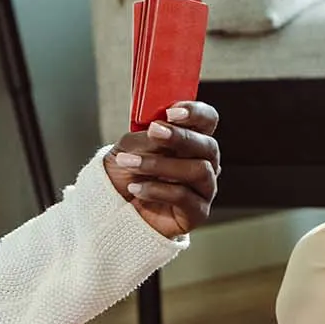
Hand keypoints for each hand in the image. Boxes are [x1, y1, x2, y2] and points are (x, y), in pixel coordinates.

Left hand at [106, 101, 220, 237]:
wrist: (115, 208)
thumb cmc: (126, 173)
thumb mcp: (129, 146)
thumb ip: (147, 136)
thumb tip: (159, 128)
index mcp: (192, 139)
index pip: (207, 120)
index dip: (196, 112)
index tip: (172, 111)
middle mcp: (205, 162)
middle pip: (209, 145)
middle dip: (180, 136)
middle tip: (154, 131)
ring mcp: (204, 188)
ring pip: (198, 170)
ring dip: (161, 164)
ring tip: (130, 163)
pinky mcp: (198, 212)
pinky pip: (184, 196)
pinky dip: (156, 190)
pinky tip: (136, 188)